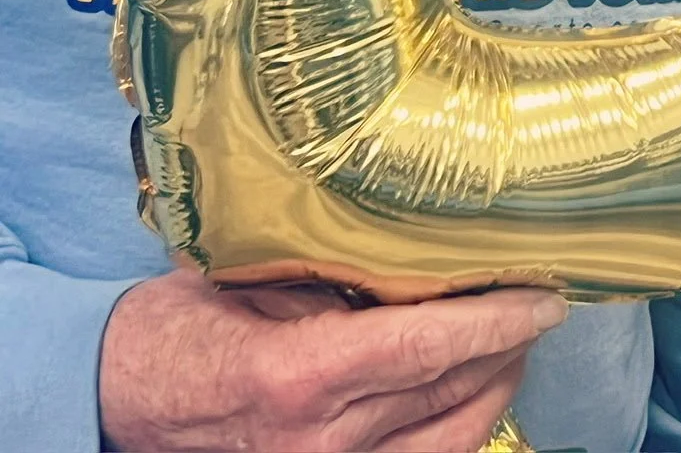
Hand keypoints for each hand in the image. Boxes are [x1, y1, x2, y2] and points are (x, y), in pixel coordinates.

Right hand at [99, 266, 565, 451]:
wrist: (117, 402)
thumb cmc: (181, 329)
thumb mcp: (257, 282)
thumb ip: (339, 284)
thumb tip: (425, 263)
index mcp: (302, 377)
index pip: (428, 346)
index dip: (498, 321)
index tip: (546, 296)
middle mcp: (322, 442)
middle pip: (451, 394)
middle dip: (509, 348)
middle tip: (539, 300)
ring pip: (449, 442)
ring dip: (494, 389)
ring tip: (514, 342)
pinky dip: (457, 430)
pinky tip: (471, 390)